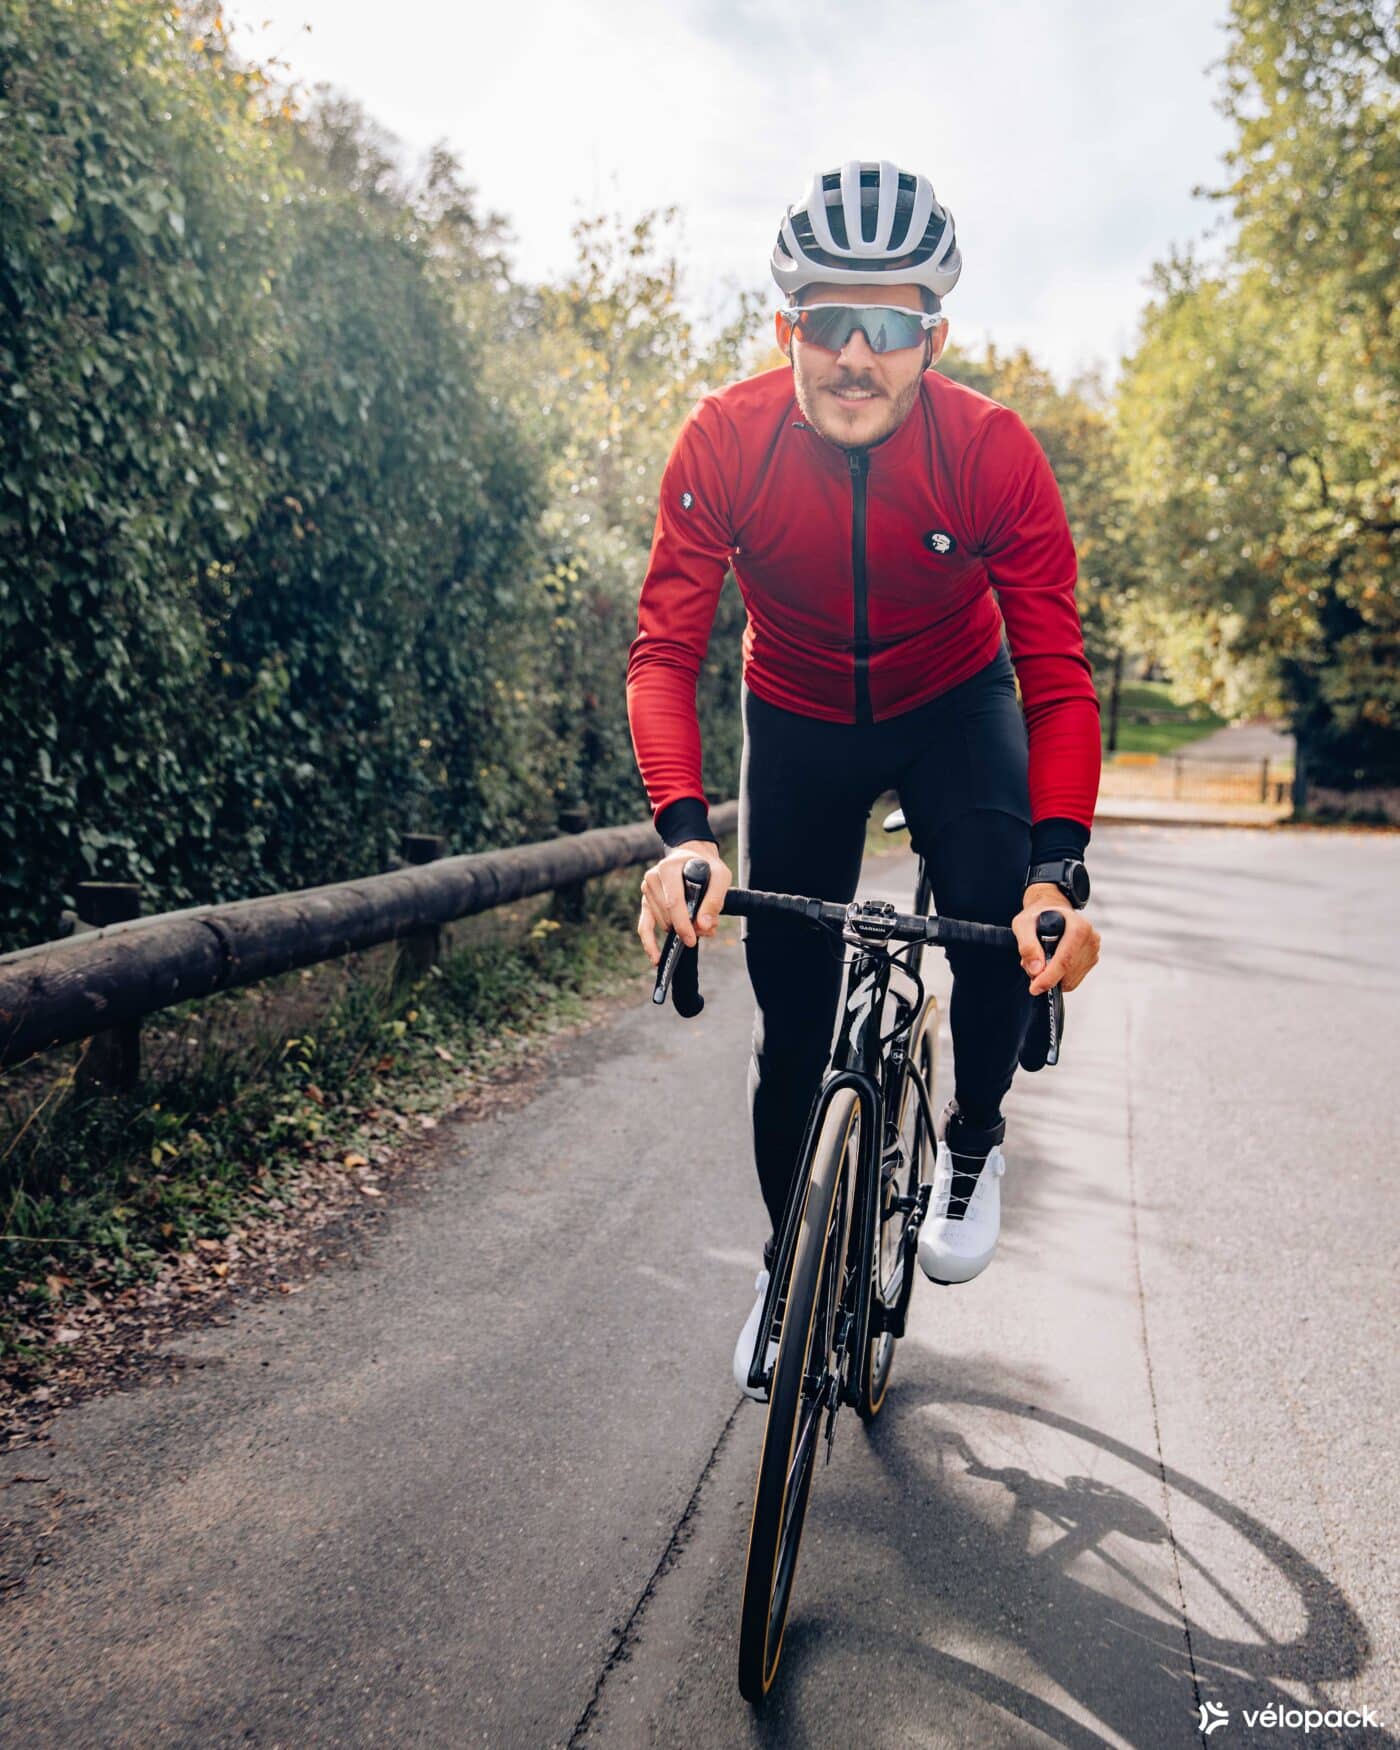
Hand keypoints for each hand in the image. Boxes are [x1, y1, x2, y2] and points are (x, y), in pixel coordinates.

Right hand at [638, 841, 732, 966]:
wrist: (692, 857)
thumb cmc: (707, 867)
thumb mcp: (721, 876)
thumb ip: (715, 900)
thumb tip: (703, 926)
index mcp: (668, 868)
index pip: (673, 902)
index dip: (683, 924)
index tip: (692, 939)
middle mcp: (653, 878)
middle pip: (668, 916)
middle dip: (687, 928)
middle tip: (707, 929)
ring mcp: (647, 890)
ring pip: (662, 923)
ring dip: (680, 931)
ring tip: (700, 925)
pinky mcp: (646, 902)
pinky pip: (644, 926)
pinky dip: (649, 943)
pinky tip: (656, 958)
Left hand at [1012, 884, 1099, 995]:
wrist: (1052, 910)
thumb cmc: (1038, 917)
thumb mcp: (1023, 924)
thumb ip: (1027, 946)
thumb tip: (1036, 970)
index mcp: (1078, 927)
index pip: (1065, 959)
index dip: (1049, 977)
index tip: (1034, 987)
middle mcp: (1091, 938)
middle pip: (1068, 972)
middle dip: (1047, 976)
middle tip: (1031, 965)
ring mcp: (1093, 951)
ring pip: (1070, 979)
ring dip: (1052, 977)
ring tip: (1041, 959)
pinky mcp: (1092, 960)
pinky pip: (1073, 980)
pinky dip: (1060, 977)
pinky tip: (1052, 961)